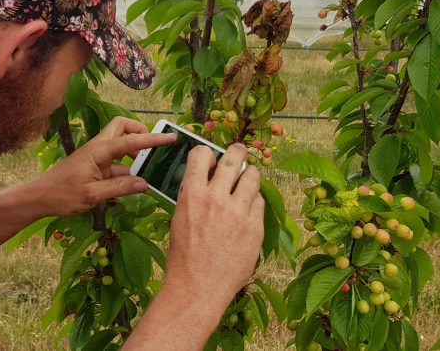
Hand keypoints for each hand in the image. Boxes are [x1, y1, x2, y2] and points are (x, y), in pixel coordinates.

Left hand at [27, 117, 176, 216]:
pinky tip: (134, 183)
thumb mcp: (92, 196)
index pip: (130, 140)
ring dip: (135, 153)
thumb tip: (144, 183)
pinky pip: (116, 162)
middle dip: (140, 132)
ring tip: (150, 169)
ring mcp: (96, 157)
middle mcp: (98, 148)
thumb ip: (119, 188)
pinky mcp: (95, 167)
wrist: (39, 198)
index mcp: (98, 151)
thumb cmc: (61, 195)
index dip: (152, 140)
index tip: (170, 138)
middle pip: (122, 127)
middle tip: (152, 149)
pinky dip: (127, 169)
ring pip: (120, 145)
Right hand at [162, 144, 264, 305]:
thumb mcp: (179, 219)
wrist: (198, 287)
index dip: (207, 153)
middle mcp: (216, 198)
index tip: (210, 158)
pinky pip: (260, 201)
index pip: (202, 155)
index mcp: (192, 194)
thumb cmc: (184, 257)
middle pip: (233, 159)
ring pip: (253, 176)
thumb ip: (193, 196)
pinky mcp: (255, 227)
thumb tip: (205, 179)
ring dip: (249, 175)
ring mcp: (238, 212)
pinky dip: (254, 201)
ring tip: (247, 180)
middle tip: (239, 152)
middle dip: (237, 152)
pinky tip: (248, 208)